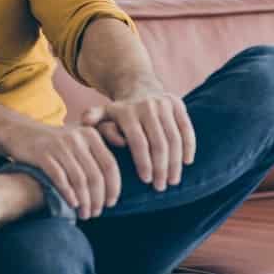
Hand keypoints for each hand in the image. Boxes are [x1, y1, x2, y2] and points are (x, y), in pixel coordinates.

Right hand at [3, 121, 121, 219]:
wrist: (21, 132)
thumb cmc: (55, 143)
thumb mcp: (79, 140)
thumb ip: (98, 155)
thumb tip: (114, 187)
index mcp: (90, 135)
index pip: (110, 165)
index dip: (113, 187)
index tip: (111, 203)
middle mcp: (77, 138)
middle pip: (95, 175)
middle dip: (98, 199)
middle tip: (95, 213)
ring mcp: (59, 145)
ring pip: (79, 179)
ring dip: (84, 201)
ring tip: (84, 214)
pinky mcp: (42, 154)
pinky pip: (60, 178)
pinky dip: (68, 194)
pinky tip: (72, 204)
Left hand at [81, 83, 195, 191]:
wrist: (139, 86)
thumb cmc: (120, 111)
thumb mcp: (103, 113)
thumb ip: (93, 118)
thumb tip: (85, 122)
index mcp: (127, 112)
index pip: (138, 143)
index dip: (144, 163)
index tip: (147, 181)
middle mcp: (147, 106)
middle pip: (158, 143)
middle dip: (161, 168)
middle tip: (161, 187)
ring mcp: (164, 104)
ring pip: (174, 138)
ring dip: (176, 162)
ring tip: (173, 179)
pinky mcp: (178, 104)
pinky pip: (186, 129)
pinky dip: (189, 147)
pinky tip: (187, 163)